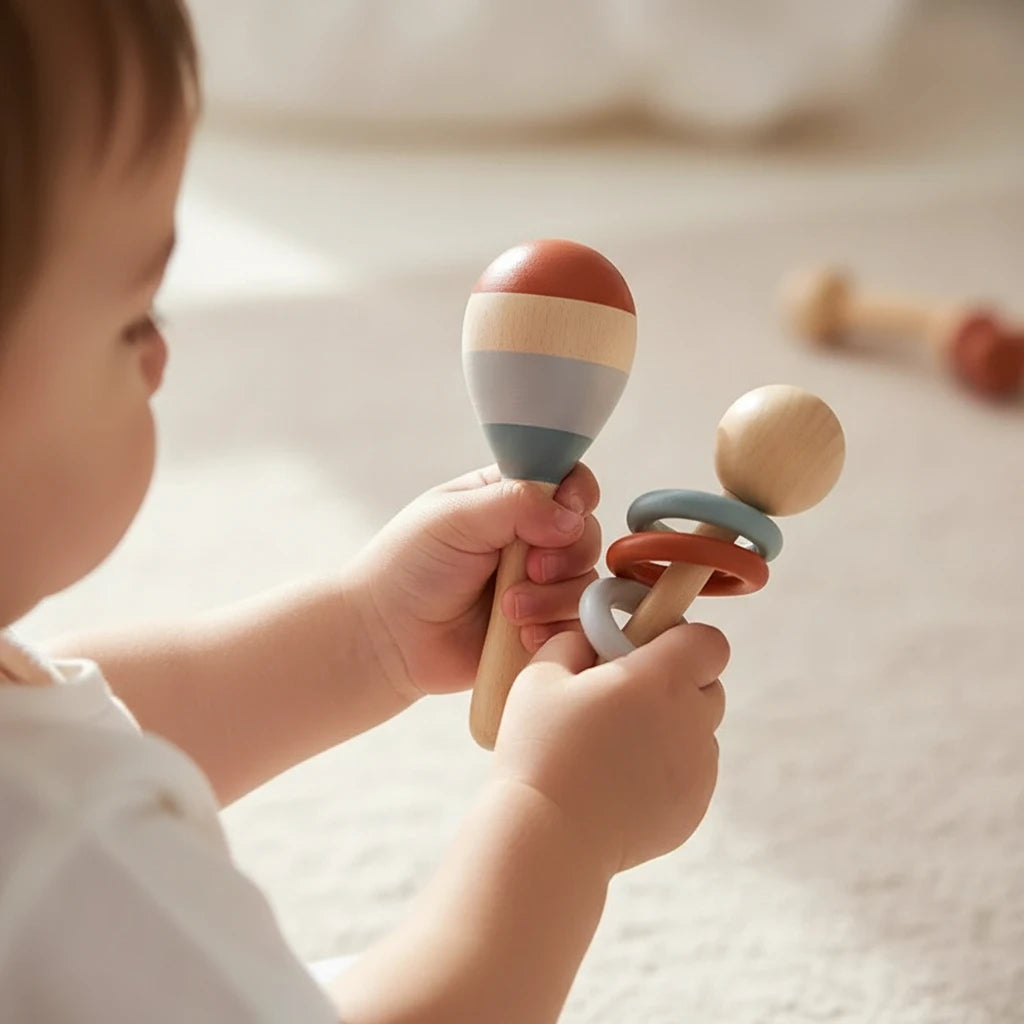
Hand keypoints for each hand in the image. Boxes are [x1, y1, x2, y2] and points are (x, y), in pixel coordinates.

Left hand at [348, 464, 600, 699]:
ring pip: (585, 582)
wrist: (387, 638)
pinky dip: (555, 629)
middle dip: (564, 554)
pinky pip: (577, 625)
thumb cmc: (408, 568)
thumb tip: (571, 518)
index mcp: (509, 497)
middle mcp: (530, 537)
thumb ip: (515, 504)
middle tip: (529, 569)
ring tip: (509, 610)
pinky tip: (522, 635)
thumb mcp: (454, 518)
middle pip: (585, 533)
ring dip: (553, 598)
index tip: (565, 512)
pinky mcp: (541, 626)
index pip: (568, 481)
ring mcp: (538, 584)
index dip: (576, 496)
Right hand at [492, 624, 727, 876]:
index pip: (709, 642)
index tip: (644, 650)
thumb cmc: (540, 750)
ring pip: (699, 731)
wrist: (549, 838)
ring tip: (613, 746)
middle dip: (676, 683)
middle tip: (623, 697)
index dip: (681, 639)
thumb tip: (594, 638)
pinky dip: (665, 770)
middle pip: (709, 685)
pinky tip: (618, 782)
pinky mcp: (694, 808)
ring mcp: (699, 769)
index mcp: (661, 678)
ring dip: (670, 728)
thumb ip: (575, 642)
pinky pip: (690, 773)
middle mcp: (692, 720)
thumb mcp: (541, 676)